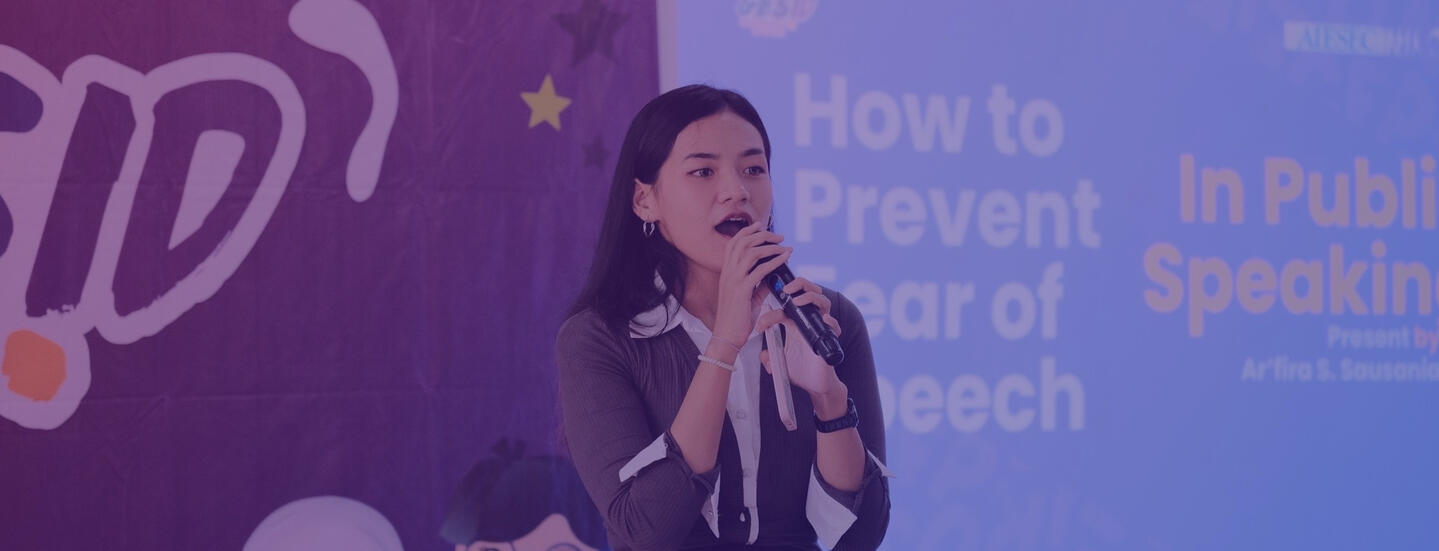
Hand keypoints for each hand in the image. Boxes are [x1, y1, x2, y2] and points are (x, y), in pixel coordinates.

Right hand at [712, 221, 790, 348]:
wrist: (726, 337)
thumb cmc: (736, 320)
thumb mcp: (749, 298)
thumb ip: (759, 286)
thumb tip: (772, 279)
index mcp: (726, 273)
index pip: (734, 244)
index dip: (747, 232)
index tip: (760, 226)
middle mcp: (728, 273)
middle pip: (743, 243)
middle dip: (762, 235)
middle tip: (779, 236)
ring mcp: (733, 280)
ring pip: (751, 252)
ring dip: (770, 246)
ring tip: (784, 246)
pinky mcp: (741, 290)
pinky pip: (759, 270)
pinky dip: (774, 261)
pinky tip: (784, 258)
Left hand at [756, 277, 846, 404]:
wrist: (815, 386)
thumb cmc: (800, 371)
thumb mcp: (779, 363)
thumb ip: (769, 358)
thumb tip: (763, 355)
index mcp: (795, 324)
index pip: (783, 309)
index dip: (770, 314)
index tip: (759, 327)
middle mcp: (808, 322)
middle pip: (808, 292)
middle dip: (798, 284)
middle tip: (786, 289)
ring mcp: (821, 328)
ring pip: (823, 301)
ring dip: (811, 297)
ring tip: (799, 301)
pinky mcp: (830, 339)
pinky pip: (834, 326)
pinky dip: (830, 322)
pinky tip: (824, 320)